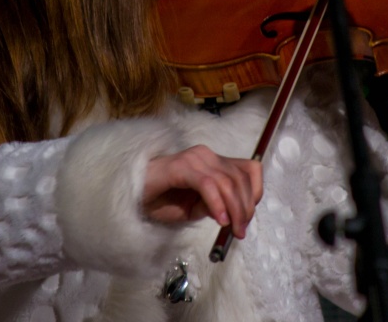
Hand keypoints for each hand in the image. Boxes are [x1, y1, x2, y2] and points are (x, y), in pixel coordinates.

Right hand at [142, 145, 262, 237]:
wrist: (132, 197)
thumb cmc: (162, 201)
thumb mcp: (195, 209)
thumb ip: (215, 206)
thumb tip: (234, 212)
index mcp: (214, 162)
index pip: (249, 169)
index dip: (255, 192)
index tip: (248, 216)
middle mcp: (207, 155)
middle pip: (240, 178)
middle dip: (245, 207)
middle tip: (241, 231)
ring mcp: (194, 158)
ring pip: (227, 181)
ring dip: (234, 208)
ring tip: (232, 229)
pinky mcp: (181, 166)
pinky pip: (208, 184)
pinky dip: (217, 203)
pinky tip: (219, 219)